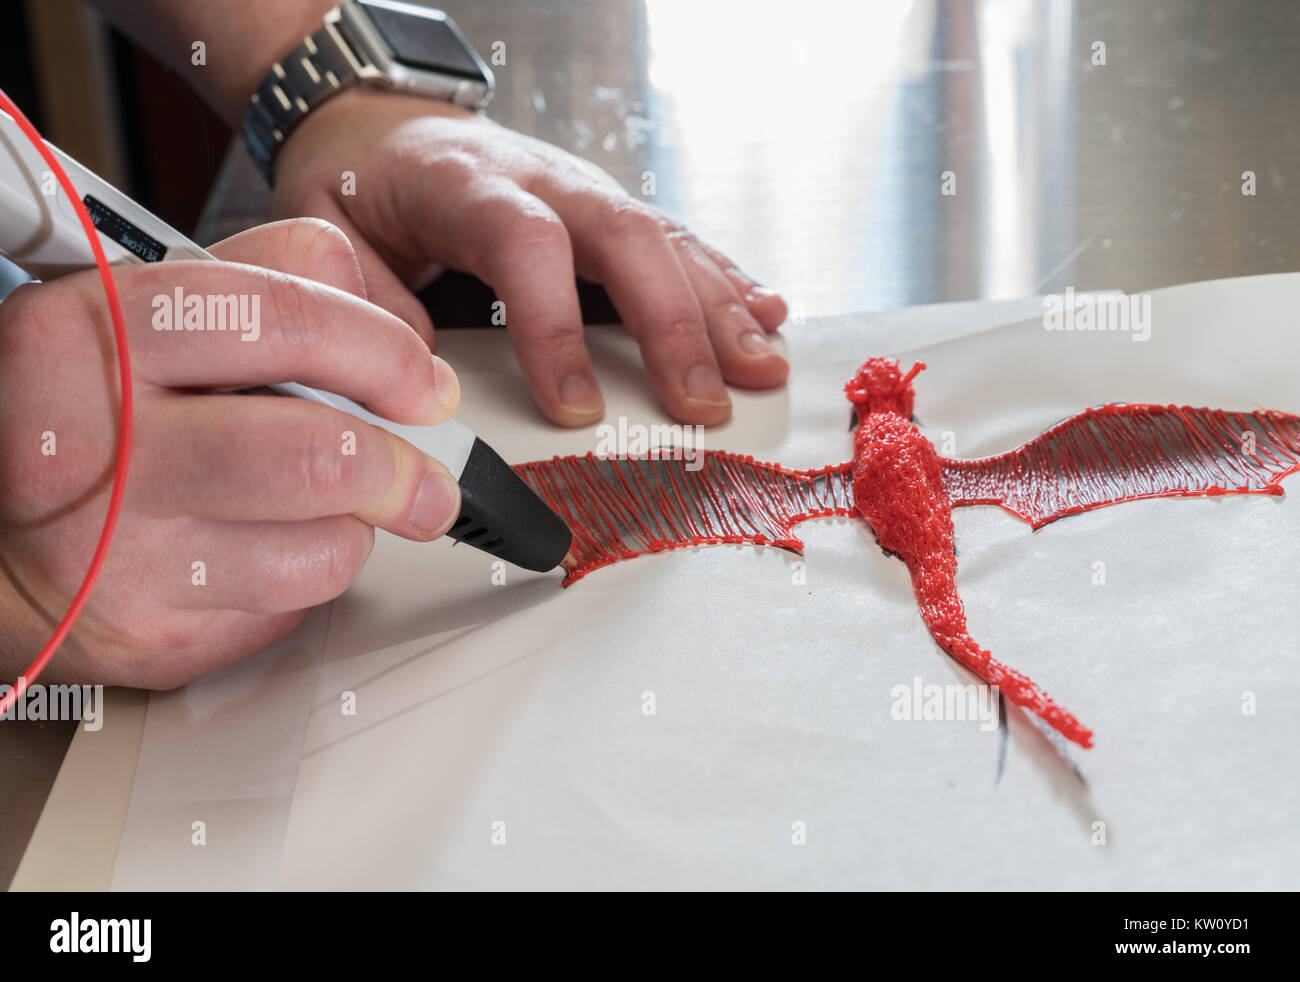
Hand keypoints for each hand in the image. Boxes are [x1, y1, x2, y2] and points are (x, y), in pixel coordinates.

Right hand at [0, 220, 460, 686]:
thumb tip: (387, 320)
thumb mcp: (144, 309)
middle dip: (404, 467)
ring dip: (353, 526)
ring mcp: (118, 556)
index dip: (385, 353)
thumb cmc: (83, 412)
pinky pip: (292, 609)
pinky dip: (305, 576)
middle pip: (320, 456)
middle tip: (426, 473)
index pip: (284, 320)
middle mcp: (93, 446)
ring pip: (322, 547)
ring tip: (315, 505)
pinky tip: (261, 548)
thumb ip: (267, 280)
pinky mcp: (153, 638)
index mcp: (91, 335)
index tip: (424, 384)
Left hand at [270, 88, 789, 426]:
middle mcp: (544, 178)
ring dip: (720, 307)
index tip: (576, 409)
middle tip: (702, 404)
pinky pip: (678, 242)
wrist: (382, 124)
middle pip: (626, 237)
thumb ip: (361, 299)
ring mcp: (587, 190)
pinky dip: (725, 281)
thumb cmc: (360, 185)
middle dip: (674, 325)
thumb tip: (416, 378)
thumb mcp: (323, 232)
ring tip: (761, 367)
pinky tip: (766, 314)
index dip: (556, 326)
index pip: (528, 245)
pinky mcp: (610, 211)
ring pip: (666, 241)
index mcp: (467, 184)